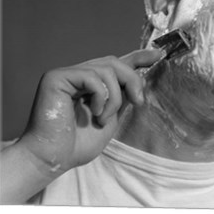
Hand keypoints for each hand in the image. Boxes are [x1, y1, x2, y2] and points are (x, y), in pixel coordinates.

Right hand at [17, 49, 163, 175]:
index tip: (159, 54)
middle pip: (115, 62)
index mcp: (91, 83)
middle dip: (132, 80)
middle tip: (139, 101)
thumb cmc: (79, 143)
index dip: (139, 56)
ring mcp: (67, 74)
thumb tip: (141, 79)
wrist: (54, 159)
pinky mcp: (56, 78)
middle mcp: (79, 75)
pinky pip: (92, 77)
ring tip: (104, 118)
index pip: (117, 63)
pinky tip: (94, 113)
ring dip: (115, 96)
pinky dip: (101, 96)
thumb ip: (123, 96)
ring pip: (107, 69)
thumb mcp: (112, 116)